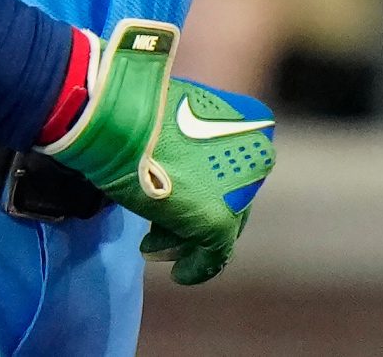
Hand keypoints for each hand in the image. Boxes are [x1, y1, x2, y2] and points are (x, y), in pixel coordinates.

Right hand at [41, 20, 276, 283]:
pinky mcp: (220, 220)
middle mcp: (259, 155)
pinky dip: (197, 269)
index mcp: (255, 123)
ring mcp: (242, 190)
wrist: (124, 116)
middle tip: (160, 232)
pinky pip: (214, 255)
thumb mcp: (182, 117)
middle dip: (193, 217)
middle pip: (229, 199)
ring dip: (185, 240)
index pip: (234, 168)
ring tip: (151, 246)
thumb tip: (181, 162)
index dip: (206, 188)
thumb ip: (195, 141)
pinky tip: (179, 275)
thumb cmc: (143, 107)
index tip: (179, 200)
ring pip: (219, 228)